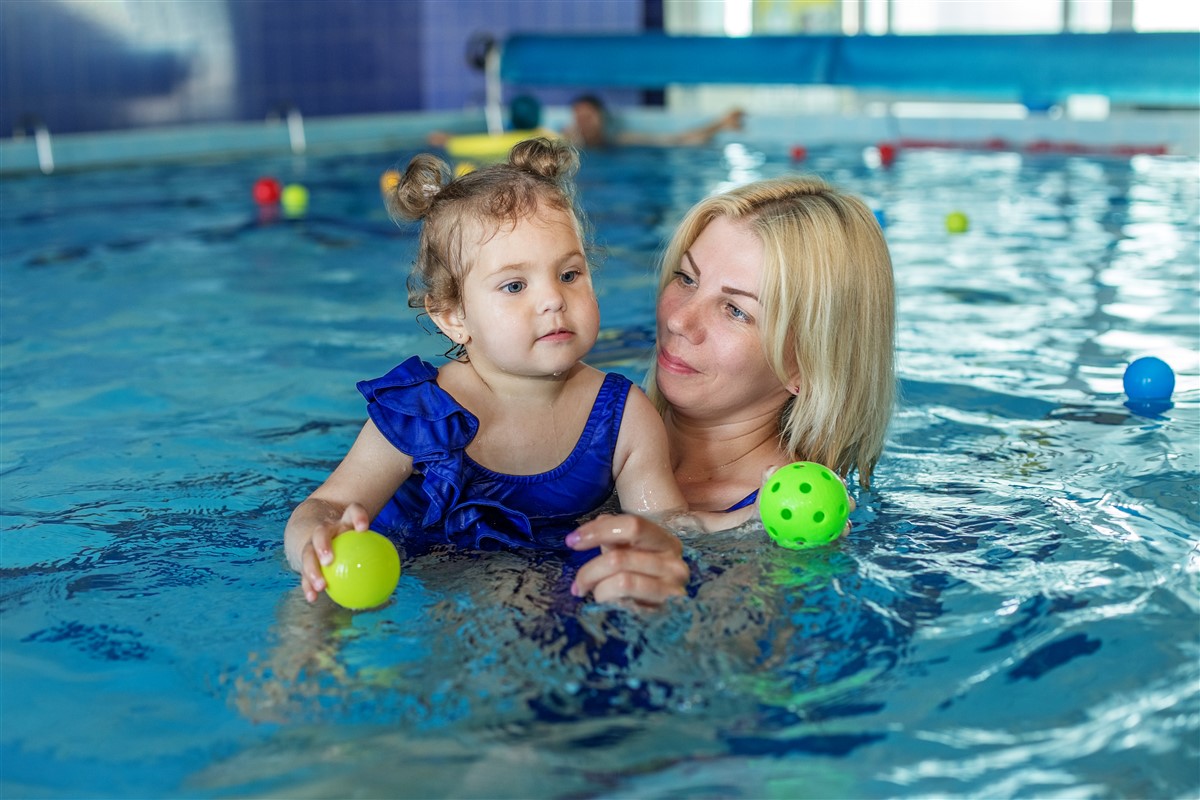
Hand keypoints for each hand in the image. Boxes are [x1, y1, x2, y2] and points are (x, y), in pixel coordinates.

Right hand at [297, 502, 371, 602]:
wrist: (316, 527)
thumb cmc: (350, 536)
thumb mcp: (361, 537)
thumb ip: (378, 549)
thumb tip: (395, 574)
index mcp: (343, 520)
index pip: (352, 511)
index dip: (358, 517)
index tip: (363, 528)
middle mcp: (325, 529)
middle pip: (321, 534)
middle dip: (323, 546)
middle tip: (329, 561)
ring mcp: (311, 542)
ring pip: (308, 554)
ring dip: (312, 570)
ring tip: (321, 585)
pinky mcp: (302, 556)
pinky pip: (304, 571)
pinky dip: (308, 584)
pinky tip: (313, 598)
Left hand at [566, 513, 689, 606]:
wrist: (666, 620)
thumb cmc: (644, 581)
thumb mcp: (632, 554)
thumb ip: (616, 536)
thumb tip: (599, 522)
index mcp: (666, 542)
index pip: (632, 525)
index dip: (598, 531)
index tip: (572, 540)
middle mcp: (675, 564)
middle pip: (619, 558)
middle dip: (589, 570)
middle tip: (577, 583)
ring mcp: (672, 590)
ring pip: (621, 582)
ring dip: (599, 589)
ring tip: (596, 596)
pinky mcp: (665, 614)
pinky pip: (626, 604)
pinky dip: (610, 603)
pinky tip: (608, 605)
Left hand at [760, 464, 855, 537]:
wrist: (764, 515)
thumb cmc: (770, 496)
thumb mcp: (768, 485)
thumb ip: (769, 476)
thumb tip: (772, 469)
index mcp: (816, 490)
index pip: (832, 485)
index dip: (840, 483)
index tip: (843, 482)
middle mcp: (822, 504)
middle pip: (840, 504)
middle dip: (849, 504)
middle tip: (849, 504)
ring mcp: (820, 521)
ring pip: (837, 524)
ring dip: (844, 526)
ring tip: (845, 529)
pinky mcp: (815, 536)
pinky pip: (821, 539)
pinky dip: (824, 540)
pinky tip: (822, 543)